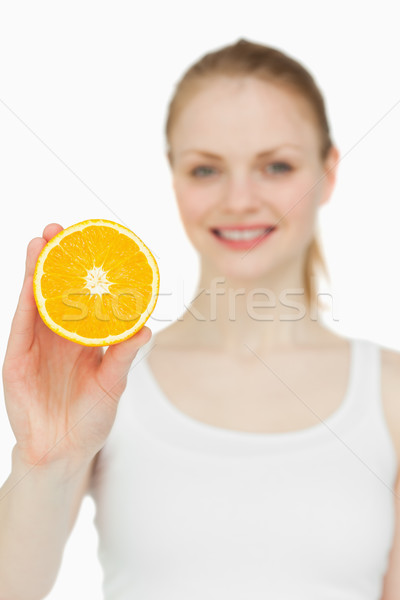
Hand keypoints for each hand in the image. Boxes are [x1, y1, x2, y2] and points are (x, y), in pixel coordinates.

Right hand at [2, 223, 151, 469]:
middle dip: (57, 259)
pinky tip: (30, 276)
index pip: (82, 297)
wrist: (63, 452)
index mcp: (82, 338)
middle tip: (62, 228)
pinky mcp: (18, 360)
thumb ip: (123, 356)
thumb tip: (146, 328)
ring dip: (36, 269)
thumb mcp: (112, 383)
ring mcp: (35, 346)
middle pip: (55, 290)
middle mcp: (58, 336)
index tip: (91, 242)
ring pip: (35, 300)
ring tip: (42, 240)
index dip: (84, 271)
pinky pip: (22, 325)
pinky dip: (25, 300)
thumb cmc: (90, 418)